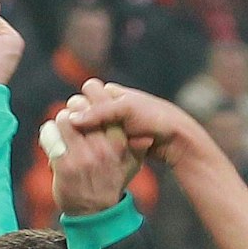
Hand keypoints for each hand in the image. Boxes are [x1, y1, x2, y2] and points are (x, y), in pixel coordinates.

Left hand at [50, 84, 141, 216]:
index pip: (104, 105)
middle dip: (74, 108)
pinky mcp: (64, 165)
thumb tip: (146, 135)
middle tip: (71, 115)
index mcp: (120, 143)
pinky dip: (48, 134)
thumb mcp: (131, 166)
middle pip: (81, 107)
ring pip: (64, 119)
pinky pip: (50, 136)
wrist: (95, 214)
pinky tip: (51, 141)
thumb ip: (137, 148)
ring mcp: (83, 156)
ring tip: (62, 129)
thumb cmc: (111, 185)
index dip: (92, 100)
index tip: (88, 107)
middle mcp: (103, 147)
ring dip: (60, 121)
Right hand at [62, 82, 209, 169]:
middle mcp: (112, 107)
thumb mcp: (126, 110)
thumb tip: (70, 119)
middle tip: (86, 134)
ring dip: (89, 138)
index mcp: (113, 93)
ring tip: (91, 148)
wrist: (176, 140)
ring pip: (90, 130)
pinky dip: (97, 148)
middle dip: (84, 123)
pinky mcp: (117, 143)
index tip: (86, 117)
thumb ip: (98, 112)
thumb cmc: (154, 119)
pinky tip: (95, 157)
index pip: (87, 92)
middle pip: (85, 111)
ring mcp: (114, 126)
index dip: (84, 103)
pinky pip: (99, 144)